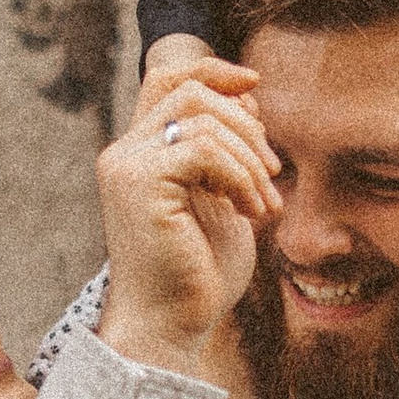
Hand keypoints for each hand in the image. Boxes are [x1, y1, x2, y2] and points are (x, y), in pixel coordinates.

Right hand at [96, 51, 281, 374]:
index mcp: (140, 153)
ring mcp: (126, 166)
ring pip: (202, 117)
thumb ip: (227, 150)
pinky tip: (251, 210)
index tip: (256, 88)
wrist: (171, 326)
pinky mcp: (138, 184)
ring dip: (251, 159)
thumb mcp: (222, 198)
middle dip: (246, 123)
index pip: (168, 79)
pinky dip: (240, 175)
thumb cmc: (198, 273)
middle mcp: (124, 153)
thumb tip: (246, 95)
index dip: (214, 71)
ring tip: (265, 204)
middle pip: (189, 89)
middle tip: (273, 174)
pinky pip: (204, 148)